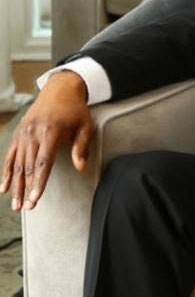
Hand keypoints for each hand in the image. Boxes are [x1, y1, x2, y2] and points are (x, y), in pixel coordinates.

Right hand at [0, 71, 94, 210]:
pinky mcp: (18, 134)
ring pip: (17, 164)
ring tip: (16, 205)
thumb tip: (81, 167)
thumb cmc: (75, 110)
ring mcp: (23, 133)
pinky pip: (10, 156)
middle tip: (26, 207)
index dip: (39, 182)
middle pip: (27, 166)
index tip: (36, 198)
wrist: (59, 90)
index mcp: (50, 131)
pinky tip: (4, 188)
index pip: (43, 162)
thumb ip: (81, 147)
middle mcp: (33, 133)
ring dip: (16, 186)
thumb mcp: (85, 125)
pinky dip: (6, 173)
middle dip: (26, 189)